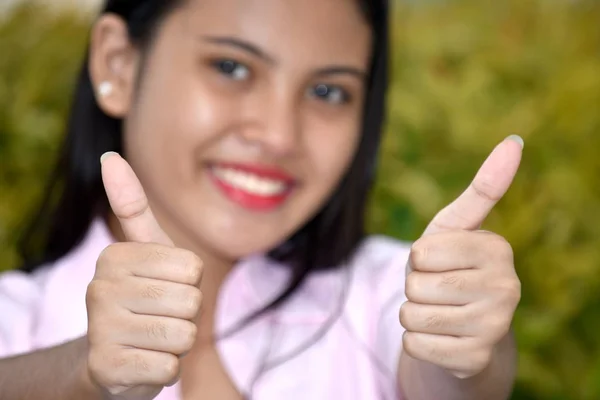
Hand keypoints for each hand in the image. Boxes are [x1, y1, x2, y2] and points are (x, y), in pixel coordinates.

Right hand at [85, 152, 202, 399]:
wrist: (111, 361)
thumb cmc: (140, 297)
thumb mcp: (143, 251)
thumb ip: (132, 206)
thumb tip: (110, 157)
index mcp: (114, 257)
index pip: (192, 269)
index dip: (188, 284)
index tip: (162, 289)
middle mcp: (100, 289)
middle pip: (190, 301)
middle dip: (184, 315)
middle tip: (157, 318)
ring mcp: (100, 330)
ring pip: (182, 334)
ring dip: (176, 343)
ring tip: (151, 339)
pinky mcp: (106, 368)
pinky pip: (169, 367)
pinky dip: (166, 369)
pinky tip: (143, 362)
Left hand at [399, 136, 522, 378]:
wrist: (465, 329)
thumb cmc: (453, 269)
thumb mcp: (457, 229)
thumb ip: (483, 188)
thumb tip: (514, 141)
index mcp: (497, 250)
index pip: (421, 252)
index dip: (419, 258)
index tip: (440, 263)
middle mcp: (506, 288)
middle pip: (415, 283)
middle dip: (415, 287)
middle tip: (439, 291)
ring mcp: (494, 327)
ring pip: (412, 315)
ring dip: (414, 314)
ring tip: (440, 313)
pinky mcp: (474, 359)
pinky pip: (415, 345)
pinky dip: (417, 342)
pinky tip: (441, 338)